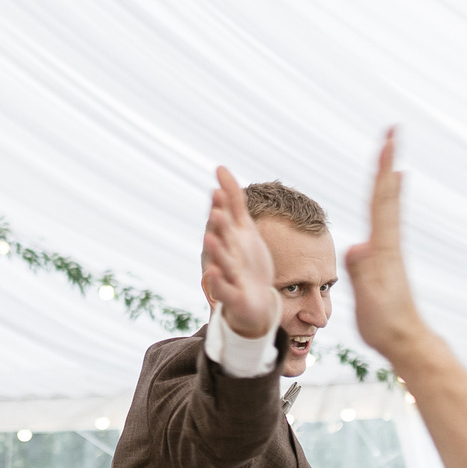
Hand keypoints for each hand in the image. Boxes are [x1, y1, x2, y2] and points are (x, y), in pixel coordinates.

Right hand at [201, 165, 280, 342]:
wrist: (255, 300)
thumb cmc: (246, 261)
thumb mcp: (243, 228)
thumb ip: (233, 200)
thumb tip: (219, 167)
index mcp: (227, 239)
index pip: (222, 220)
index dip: (220, 207)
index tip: (218, 192)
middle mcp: (224, 255)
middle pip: (220, 239)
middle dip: (218, 226)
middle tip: (216, 211)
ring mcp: (227, 276)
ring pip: (220, 262)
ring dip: (216, 250)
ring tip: (211, 237)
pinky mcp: (232, 297)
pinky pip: (224, 290)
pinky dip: (218, 282)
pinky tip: (213, 273)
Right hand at [344, 130, 431, 365]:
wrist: (404, 339)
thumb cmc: (385, 322)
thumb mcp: (369, 299)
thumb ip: (362, 272)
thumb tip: (358, 247)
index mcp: (383, 247)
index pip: (382, 200)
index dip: (383, 168)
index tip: (388, 141)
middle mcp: (389, 243)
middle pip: (388, 195)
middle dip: (388, 163)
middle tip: (393, 133)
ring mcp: (390, 251)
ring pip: (389, 207)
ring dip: (387, 181)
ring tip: (391, 161)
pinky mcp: (387, 261)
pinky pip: (385, 223)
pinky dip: (386, 205)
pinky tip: (387, 204)